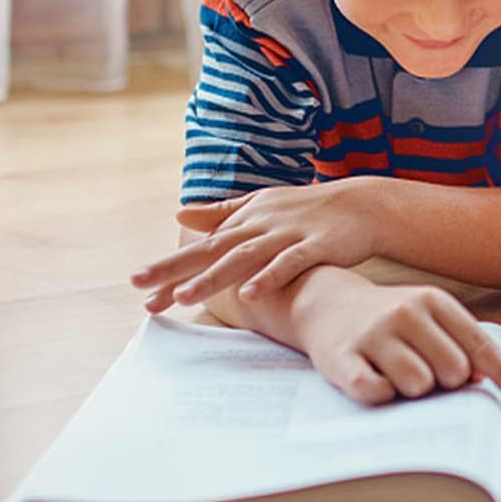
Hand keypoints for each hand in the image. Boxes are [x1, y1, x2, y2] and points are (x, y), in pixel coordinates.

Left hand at [131, 181, 383, 311]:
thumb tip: (179, 213)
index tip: (138, 288)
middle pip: (214, 250)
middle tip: (141, 288)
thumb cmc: (308, 209)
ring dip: (214, 276)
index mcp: (246, 217)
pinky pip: (289, 263)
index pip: (202, 246)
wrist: (362, 204)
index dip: (170, 266)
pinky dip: (269, 276)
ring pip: (245, 257)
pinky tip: (249, 293)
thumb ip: (221, 212)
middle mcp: (262, 224)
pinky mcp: (316, 245)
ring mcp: (288, 234)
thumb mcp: (262, 204)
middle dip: (176, 269)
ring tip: (184, 297)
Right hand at [303, 281, 500, 406]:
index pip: (480, 345)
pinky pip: (377, 393)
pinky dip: (382, 396)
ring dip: (412, 392)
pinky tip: (374, 380)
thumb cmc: (390, 319)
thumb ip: (460, 344)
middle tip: (423, 371)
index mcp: (434, 301)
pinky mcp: (342, 359)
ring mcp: (374, 334)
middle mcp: (406, 312)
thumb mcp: (428, 318)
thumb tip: (485, 382)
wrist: (326, 304)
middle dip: (445, 384)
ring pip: (418, 385)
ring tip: (395, 373)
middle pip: (453, 372)